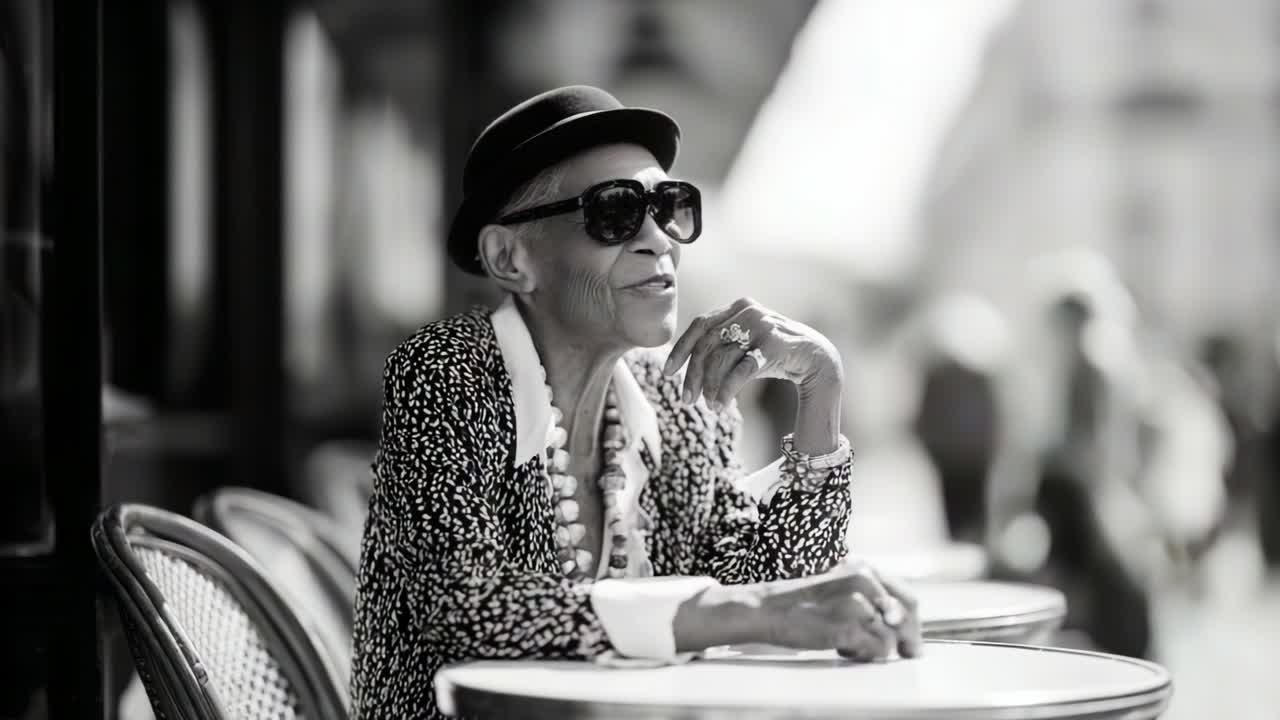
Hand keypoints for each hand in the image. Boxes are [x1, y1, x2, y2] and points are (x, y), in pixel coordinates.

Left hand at [662, 298, 841, 411]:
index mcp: (737, 306)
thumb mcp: (744, 342)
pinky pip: (741, 371)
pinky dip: (726, 390)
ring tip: (709, 406)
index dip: (680, 349)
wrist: (816, 357)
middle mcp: (748, 311)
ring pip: (721, 359)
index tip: (668, 373)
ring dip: (710, 387)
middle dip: (692, 375)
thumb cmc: (772, 352)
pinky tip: (721, 405)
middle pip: (707, 344)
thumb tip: (685, 367)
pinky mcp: (774, 346)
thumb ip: (720, 344)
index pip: (700, 325)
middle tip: (686, 400)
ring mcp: (762, 326)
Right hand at [760, 563, 922, 661]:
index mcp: (863, 569)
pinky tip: (843, 646)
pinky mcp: (849, 626)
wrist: (768, 608)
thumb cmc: (800, 601)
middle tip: (907, 652)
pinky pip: (877, 650)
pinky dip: (863, 654)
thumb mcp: (838, 587)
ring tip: (850, 643)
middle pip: (905, 617)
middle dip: (908, 638)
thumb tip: (897, 621)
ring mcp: (857, 604)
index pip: (906, 596)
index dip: (912, 621)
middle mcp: (865, 581)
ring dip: (875, 647)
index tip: (911, 638)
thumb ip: (867, 596)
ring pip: (891, 637)